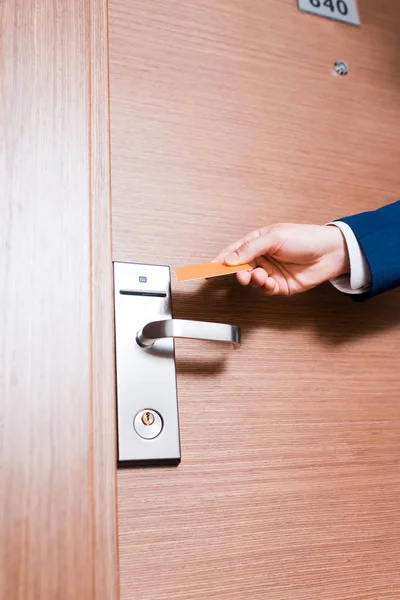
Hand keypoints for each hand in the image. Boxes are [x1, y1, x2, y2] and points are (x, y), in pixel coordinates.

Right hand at [214, 224, 349, 294]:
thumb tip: (230, 259)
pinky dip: (264, 287)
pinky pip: (265, 289)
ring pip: (251, 280)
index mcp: (258, 242)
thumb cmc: (305, 238)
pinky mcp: (280, 285)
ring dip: (253, 280)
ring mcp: (270, 272)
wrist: (330, 252)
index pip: (233, 252)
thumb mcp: (275, 237)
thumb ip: (250, 248)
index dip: (220, 260)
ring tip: (260, 275)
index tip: (208, 269)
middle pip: (240, 268)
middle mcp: (262, 257)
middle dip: (238, 273)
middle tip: (240, 275)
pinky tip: (269, 282)